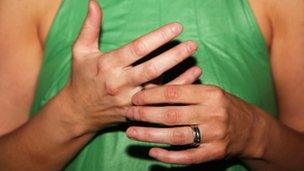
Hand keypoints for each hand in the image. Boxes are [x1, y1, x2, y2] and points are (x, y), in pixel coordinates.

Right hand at [61, 1, 199, 134]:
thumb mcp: (81, 51)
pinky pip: (160, 101)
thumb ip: (90, 27)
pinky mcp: (136, 111)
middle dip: (174, 56)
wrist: (79, 112)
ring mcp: (129, 100)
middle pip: (151, 69)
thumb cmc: (81, 78)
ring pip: (159, 89)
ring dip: (180, 76)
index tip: (177, 27)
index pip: (137, 49)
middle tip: (192, 44)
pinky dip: (176, 89)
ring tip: (196, 62)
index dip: (158, 37)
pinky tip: (191, 78)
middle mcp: (120, 83)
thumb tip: (93, 3)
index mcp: (108, 65)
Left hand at [126, 85, 266, 163]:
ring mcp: (214, 135)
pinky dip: (168, 156)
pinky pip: (188, 157)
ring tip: (132, 132)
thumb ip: (186, 91)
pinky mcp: (214, 153)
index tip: (135, 98)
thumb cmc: (223, 106)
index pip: (174, 93)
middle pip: (172, 115)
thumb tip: (152, 90)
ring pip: (176, 137)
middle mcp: (213, 114)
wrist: (251, 129)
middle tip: (128, 114)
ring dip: (150, 135)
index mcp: (210, 94)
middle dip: (146, 115)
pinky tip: (153, 152)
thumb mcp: (209, 92)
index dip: (151, 96)